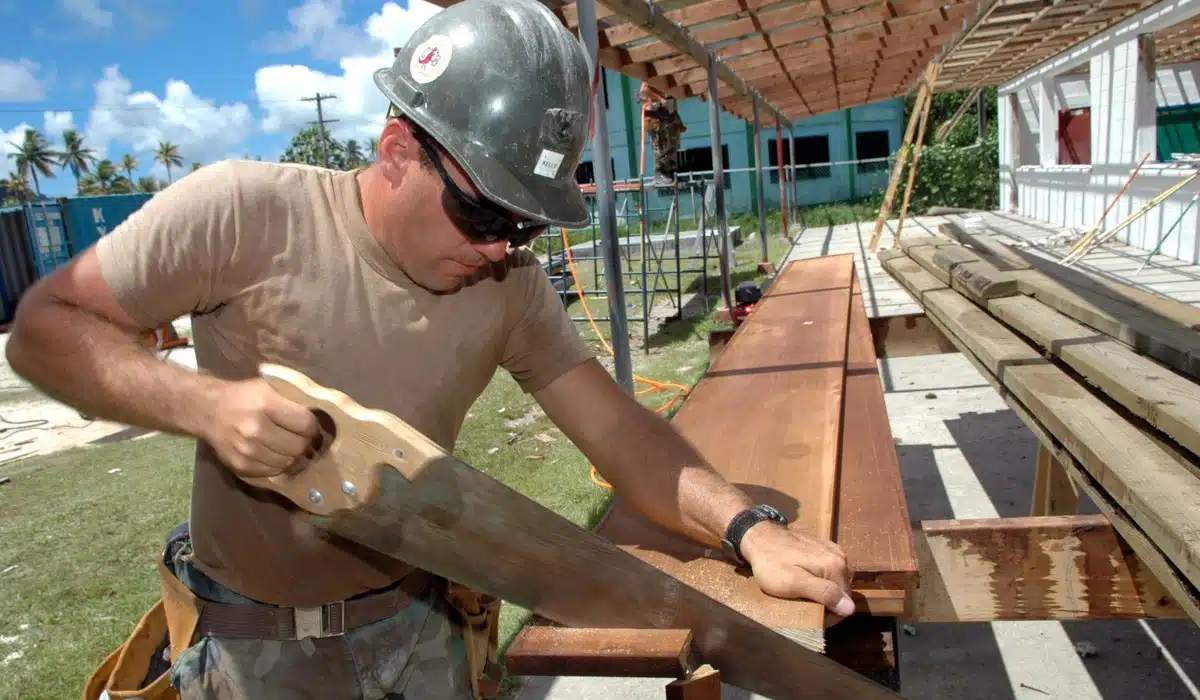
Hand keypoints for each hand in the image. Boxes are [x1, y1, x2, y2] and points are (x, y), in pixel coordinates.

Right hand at [204, 378, 320, 477]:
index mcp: (265, 404)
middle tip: (301, 438)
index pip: (305, 424)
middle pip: (298, 446)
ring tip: (288, 446)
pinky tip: (273, 453)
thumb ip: (294, 398)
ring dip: (292, 455)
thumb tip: (324, 412)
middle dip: (305, 443)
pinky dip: (278, 464)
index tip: (310, 426)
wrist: (207, 410)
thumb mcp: (269, 387)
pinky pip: (273, 472)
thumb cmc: (244, 396)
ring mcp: (246, 450)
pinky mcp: (240, 466)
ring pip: (288, 462)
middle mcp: (255, 429)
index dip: (313, 427)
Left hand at [739, 521, 854, 619]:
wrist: (758, 536)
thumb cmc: (772, 564)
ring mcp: (832, 549)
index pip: (846, 601)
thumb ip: (823, 593)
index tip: (812, 614)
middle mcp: (840, 556)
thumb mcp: (795, 583)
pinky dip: (820, 577)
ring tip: (804, 593)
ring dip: (824, 590)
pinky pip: (828, 569)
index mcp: (836, 566)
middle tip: (805, 604)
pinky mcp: (822, 546)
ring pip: (835, 580)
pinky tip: (805, 579)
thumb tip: (851, 608)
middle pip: (842, 590)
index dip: (831, 613)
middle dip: (828, 601)